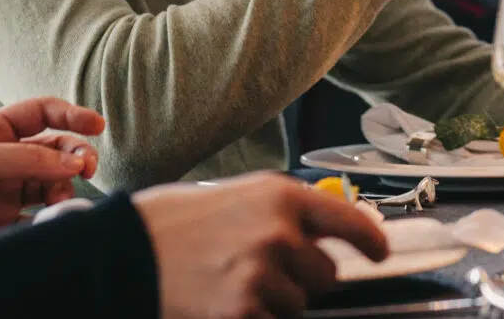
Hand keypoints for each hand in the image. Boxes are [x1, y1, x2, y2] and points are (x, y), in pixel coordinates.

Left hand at [0, 97, 103, 268]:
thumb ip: (29, 158)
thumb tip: (76, 161)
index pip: (43, 114)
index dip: (72, 115)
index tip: (97, 125)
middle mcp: (6, 159)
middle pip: (56, 150)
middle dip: (75, 155)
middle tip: (85, 168)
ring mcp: (6, 193)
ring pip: (53, 185)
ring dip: (63, 188)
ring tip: (59, 200)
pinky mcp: (4, 225)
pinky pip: (39, 220)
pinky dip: (51, 219)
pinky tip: (51, 220)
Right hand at [135, 174, 387, 318]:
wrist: (123, 252)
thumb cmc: (174, 223)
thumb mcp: (237, 199)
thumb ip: (281, 215)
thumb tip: (322, 241)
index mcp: (280, 196)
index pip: (348, 221)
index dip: (370, 242)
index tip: (380, 254)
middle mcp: (279, 233)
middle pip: (326, 275)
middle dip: (303, 279)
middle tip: (261, 270)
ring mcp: (262, 275)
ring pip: (298, 306)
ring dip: (274, 302)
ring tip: (230, 283)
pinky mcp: (242, 312)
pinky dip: (253, 317)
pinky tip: (220, 302)